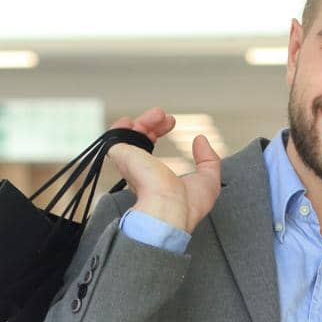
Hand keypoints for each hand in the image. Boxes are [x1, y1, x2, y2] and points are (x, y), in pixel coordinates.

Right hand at [104, 106, 221, 234]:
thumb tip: (201, 140)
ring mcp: (130, 164)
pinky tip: (132, 120)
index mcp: (154, 179)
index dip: (159, 131)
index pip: (149, 151)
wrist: (170, 208)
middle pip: (140, 140)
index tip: (171, 122)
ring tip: (158, 114)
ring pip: (129, 135)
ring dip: (144, 120)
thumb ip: (208, 160)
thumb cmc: (187, 204)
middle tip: (168, 118)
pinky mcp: (122, 157)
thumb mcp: (207, 180)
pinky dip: (120, 126)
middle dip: (153, 124)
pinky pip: (114, 137)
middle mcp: (140, 173)